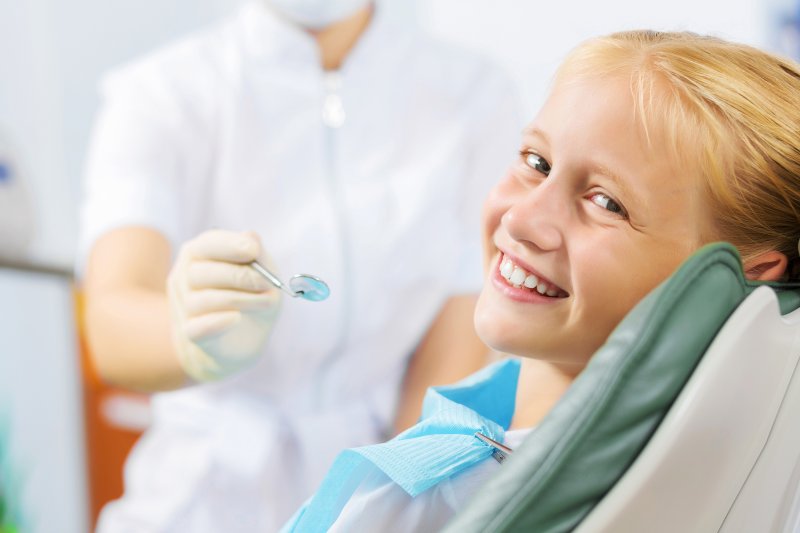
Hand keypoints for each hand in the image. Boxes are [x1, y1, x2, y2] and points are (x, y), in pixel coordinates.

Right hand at [167, 229, 280, 380]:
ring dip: (240, 300)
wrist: (244, 340)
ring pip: (201, 300)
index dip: (230, 245)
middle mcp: (187, 277)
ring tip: (266, 302)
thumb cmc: (252, 298)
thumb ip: (258, 256)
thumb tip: (251, 236)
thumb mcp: (264, 274)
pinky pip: (197, 327)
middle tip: (267, 283)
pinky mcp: (192, 333)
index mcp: (202, 254)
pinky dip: (217, 322)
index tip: (253, 250)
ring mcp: (186, 306)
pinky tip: (236, 318)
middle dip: (239, 276)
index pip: (207, 244)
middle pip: (200, 272)